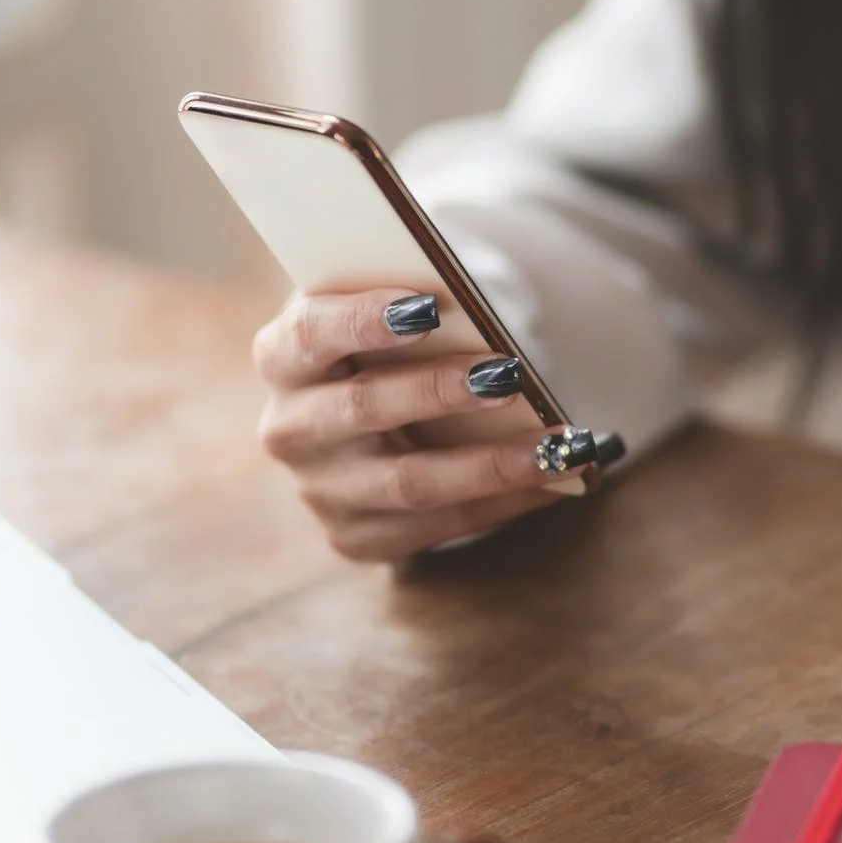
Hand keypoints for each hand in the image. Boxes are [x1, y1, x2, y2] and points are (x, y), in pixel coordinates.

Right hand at [252, 289, 617, 560]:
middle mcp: (289, 429)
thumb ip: (415, 311)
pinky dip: (504, 501)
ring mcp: (319, 490)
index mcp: (283, 356)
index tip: (428, 305)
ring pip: (409, 483)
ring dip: (492, 464)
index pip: (311, 333)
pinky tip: (556, 479)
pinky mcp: (354, 537)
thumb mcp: (384, 316)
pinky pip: (438, 525)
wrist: (365, 417)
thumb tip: (486, 324)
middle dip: (439, 391)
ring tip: (559, 443)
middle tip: (508, 375)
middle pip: (363, 408)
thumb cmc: (386, 348)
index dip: (364, 320)